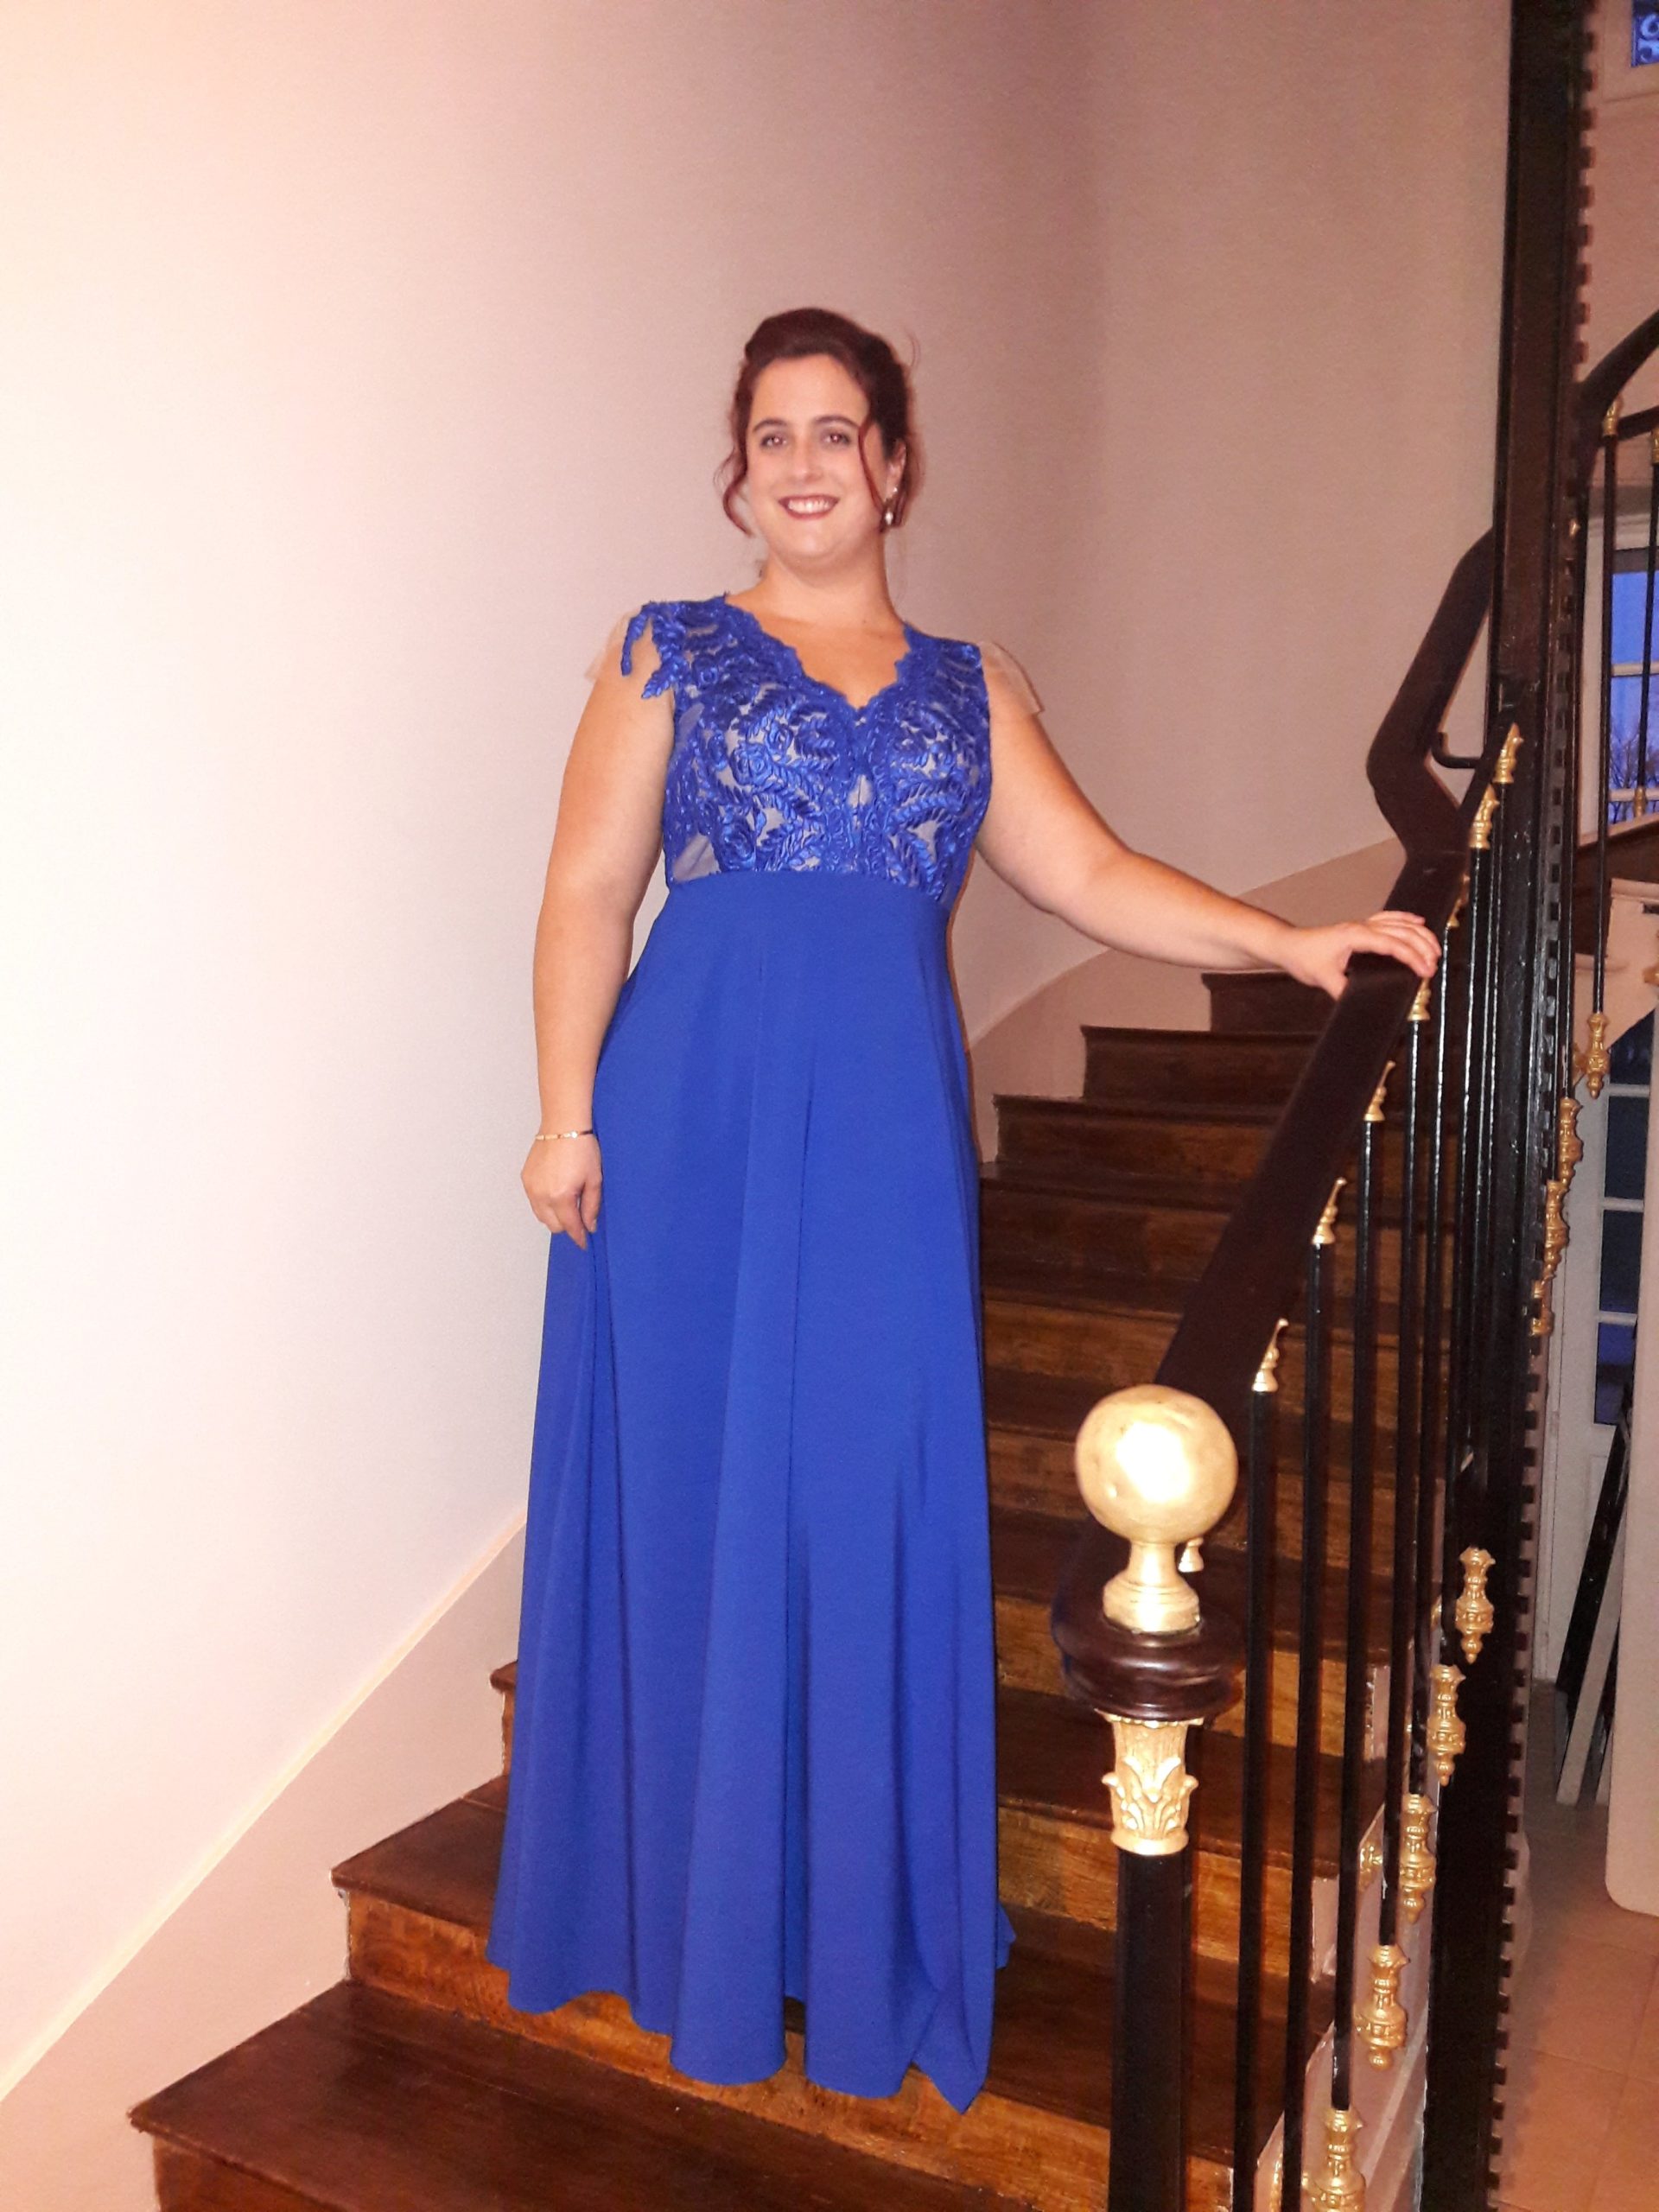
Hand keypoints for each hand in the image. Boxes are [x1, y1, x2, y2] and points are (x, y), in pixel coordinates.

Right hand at [523, 1134, 601, 1247]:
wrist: (563, 1125)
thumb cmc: (581, 1148)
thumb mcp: (594, 1179)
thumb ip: (591, 1206)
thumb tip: (589, 1225)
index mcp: (561, 1197)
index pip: (570, 1226)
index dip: (578, 1236)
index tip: (583, 1242)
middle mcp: (542, 1195)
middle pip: (553, 1226)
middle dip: (566, 1225)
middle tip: (579, 1215)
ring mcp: (531, 1187)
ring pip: (541, 1215)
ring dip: (554, 1215)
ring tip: (567, 1202)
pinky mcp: (525, 1179)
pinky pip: (534, 1201)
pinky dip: (544, 1203)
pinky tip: (556, 1192)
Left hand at [1278, 910, 1440, 1000]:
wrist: (1288, 945)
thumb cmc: (1303, 957)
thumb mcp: (1323, 978)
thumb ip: (1343, 990)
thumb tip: (1360, 1003)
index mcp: (1355, 936)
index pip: (1391, 944)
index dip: (1412, 956)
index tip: (1425, 970)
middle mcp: (1361, 927)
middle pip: (1401, 931)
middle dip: (1422, 946)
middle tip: (1434, 964)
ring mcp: (1361, 925)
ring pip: (1398, 923)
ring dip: (1419, 933)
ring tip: (1435, 948)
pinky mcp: (1360, 927)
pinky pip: (1388, 918)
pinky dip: (1406, 919)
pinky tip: (1418, 922)